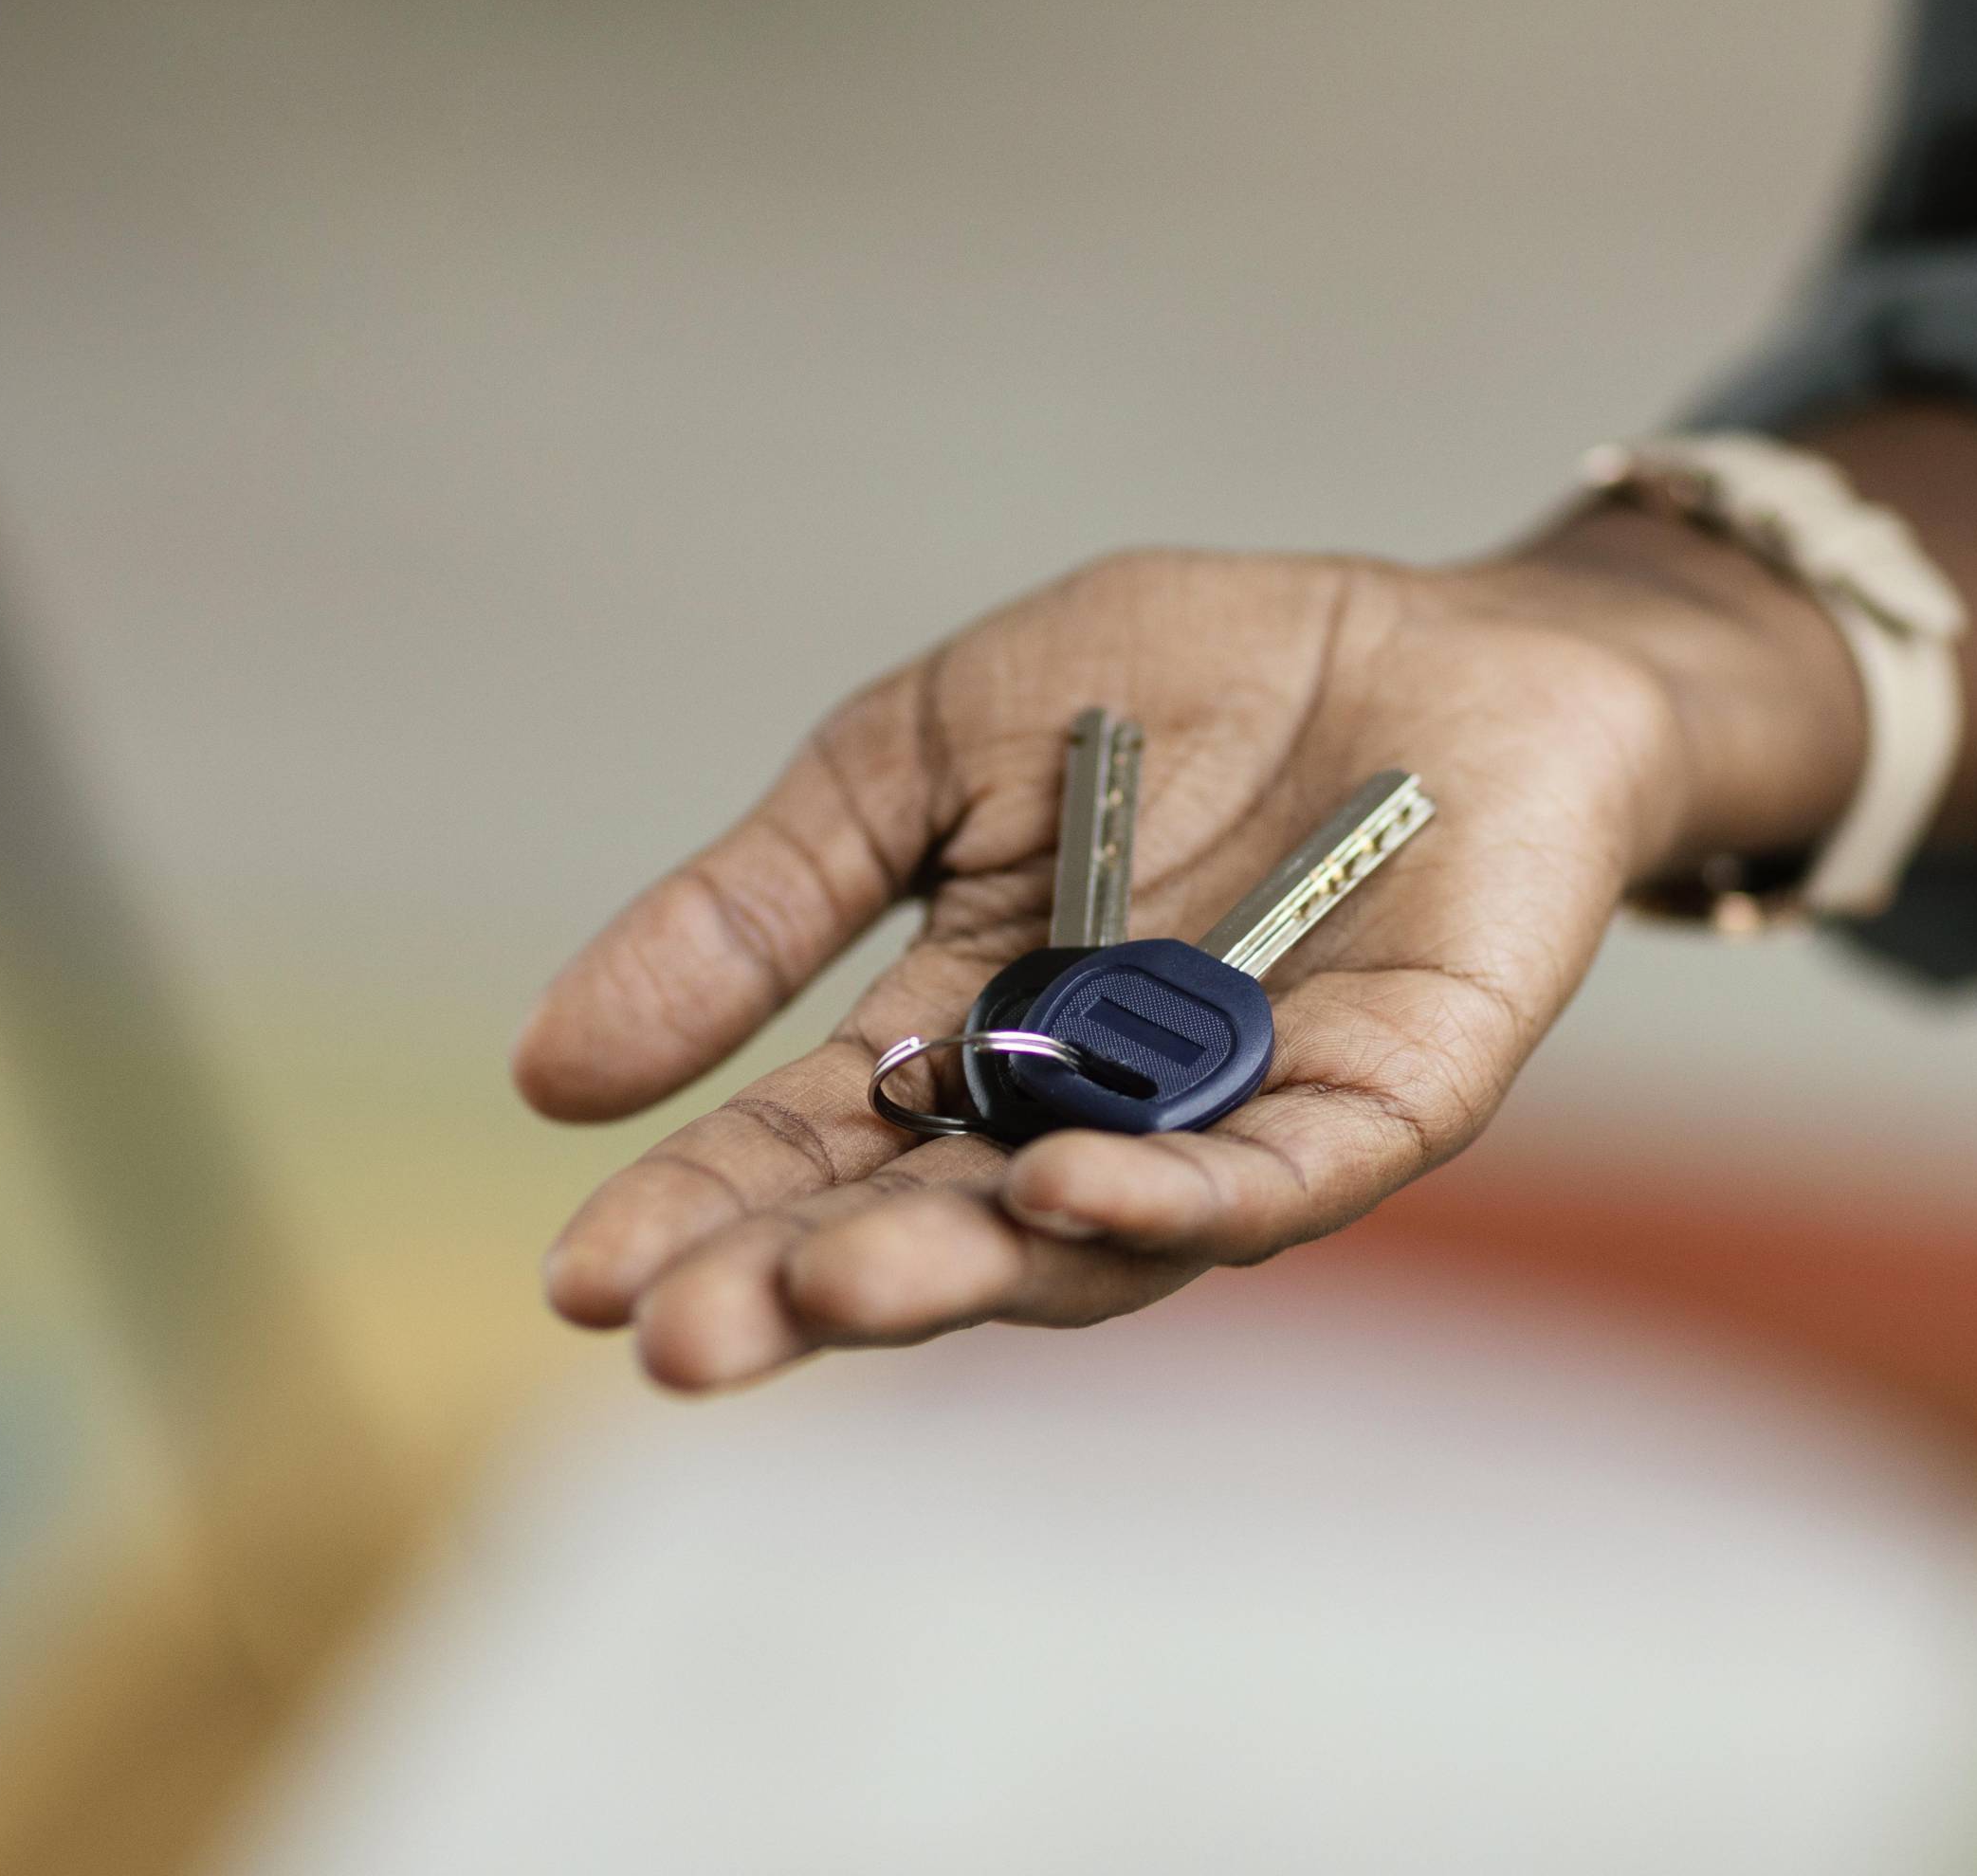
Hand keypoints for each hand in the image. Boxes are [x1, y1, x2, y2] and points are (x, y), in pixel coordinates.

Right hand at [514, 524, 1859, 1390]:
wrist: (1429, 634)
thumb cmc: (1183, 683)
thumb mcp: (922, 752)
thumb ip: (764, 899)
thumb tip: (546, 1077)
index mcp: (968, 1038)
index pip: (811, 1151)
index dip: (700, 1212)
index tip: (578, 1278)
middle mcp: (1089, 1114)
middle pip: (932, 1228)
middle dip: (806, 1288)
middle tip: (685, 1341)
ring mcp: (1236, 1120)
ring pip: (1092, 1237)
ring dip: (967, 1271)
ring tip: (834, 1290)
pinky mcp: (1385, 1096)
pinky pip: (1281, 1173)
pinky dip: (1184, 1199)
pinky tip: (1073, 1196)